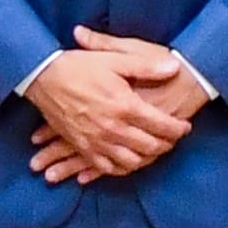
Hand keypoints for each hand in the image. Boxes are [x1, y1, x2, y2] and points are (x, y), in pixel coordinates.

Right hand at [22, 30, 204, 183]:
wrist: (43, 77)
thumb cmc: (79, 65)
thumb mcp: (115, 58)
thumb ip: (146, 66)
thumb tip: (174, 68)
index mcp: (125, 106)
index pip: (161, 125)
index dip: (177, 129)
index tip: (185, 127)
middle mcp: (113, 128)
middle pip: (150, 147)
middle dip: (166, 145)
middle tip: (173, 140)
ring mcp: (96, 141)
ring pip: (130, 161)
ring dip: (146, 159)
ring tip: (154, 151)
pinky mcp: (82, 147)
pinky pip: (106, 168)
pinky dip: (120, 169)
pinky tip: (127, 163)